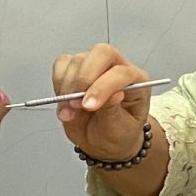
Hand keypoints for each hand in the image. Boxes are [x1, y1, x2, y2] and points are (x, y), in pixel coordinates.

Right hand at [51, 44, 154, 161]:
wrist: (104, 141)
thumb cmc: (118, 134)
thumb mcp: (120, 130)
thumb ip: (114, 111)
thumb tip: (113, 95)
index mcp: (136, 80)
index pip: (121, 72)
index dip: (102, 87)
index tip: (88, 106)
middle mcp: (117, 67)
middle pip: (101, 53)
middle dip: (84, 79)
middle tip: (75, 104)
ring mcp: (95, 66)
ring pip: (77, 60)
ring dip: (68, 88)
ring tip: (70, 112)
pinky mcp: (75, 70)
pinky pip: (62, 65)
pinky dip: (58, 84)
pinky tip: (64, 102)